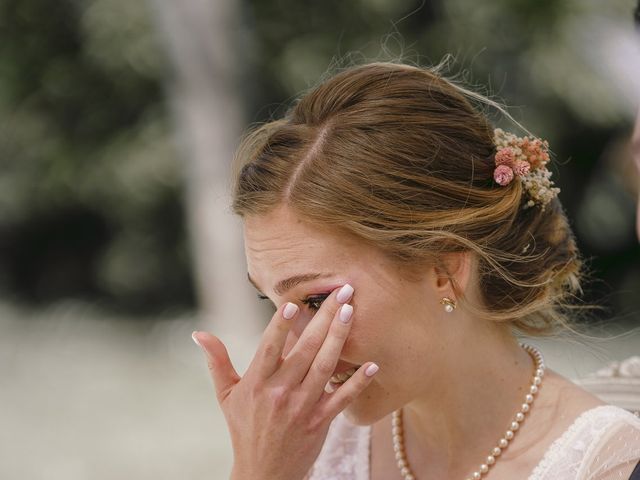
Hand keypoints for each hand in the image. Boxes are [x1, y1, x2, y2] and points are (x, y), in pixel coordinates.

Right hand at [192, 284, 377, 479]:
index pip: (269, 347)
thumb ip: (217, 361)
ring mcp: (302, 407)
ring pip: (325, 367)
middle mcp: (280, 392)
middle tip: (340, 292)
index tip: (294, 302)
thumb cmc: (244, 428)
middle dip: (323, 318)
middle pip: (305, 349)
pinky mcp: (320, 421)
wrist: (263, 474)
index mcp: (256, 383)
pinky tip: (372, 364)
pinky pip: (342, 399)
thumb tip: (198, 334)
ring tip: (350, 312)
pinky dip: (357, 382)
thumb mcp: (226, 395)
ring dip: (339, 338)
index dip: (281, 325)